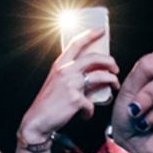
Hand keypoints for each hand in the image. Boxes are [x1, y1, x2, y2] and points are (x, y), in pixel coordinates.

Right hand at [19, 29, 120, 144]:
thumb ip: (70, 75)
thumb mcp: (56, 83)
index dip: (90, 34)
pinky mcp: (75, 99)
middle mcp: (65, 71)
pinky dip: (90, 111)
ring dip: (112, 81)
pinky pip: (91, 103)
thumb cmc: (47, 104)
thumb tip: (91, 75)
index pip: (76, 44)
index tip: (101, 30)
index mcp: (59, 65)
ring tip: (114, 86)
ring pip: (100, 76)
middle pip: (94, 58)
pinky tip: (85, 115)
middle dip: (110, 61)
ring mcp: (71, 84)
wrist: (37, 121)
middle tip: (116, 68)